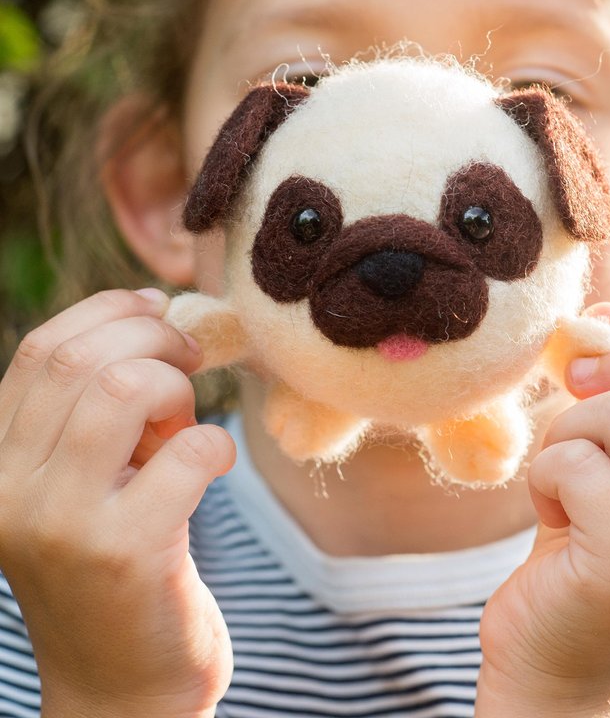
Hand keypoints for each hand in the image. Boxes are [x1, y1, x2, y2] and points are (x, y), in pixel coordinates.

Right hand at [0, 289, 235, 717]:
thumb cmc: (119, 568)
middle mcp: (11, 490)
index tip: (157, 306)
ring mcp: (63, 522)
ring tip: (187, 427)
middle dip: (157, 339)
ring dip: (180, 390)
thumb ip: (99, 412)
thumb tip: (157, 317)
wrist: (123, 689)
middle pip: (86, 360)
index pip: (42, 351)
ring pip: (128, 389)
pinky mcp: (125, 551)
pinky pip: (189, 451)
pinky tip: (212, 468)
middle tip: (193, 361)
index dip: (109, 311)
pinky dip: (214, 445)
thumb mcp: (87, 481)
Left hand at [476, 304, 609, 716]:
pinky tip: (554, 520)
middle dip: (599, 399)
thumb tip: (604, 311)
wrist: (558, 651)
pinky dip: (544, 479)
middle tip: (573, 447)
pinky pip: (574, 463)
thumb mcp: (606, 455)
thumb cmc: (580, 541)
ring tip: (562, 491)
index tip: (585, 386)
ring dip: (562, 443)